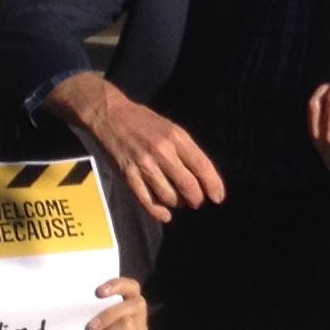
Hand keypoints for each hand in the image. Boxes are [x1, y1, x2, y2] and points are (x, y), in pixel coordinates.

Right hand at [47, 71, 225, 220]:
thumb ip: (187, 150)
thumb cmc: (146, 122)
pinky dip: (158, 212)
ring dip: (178, 204)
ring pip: (168, 196)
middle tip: (197, 201)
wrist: (111, 115)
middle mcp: (162, 151)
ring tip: (179, 201)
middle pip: (187, 185)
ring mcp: (144, 164)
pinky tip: (165, 215)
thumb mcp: (172, 129)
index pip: (201, 165)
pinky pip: (146, 200)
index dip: (213, 185)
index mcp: (176, 137)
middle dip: (196, 199)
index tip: (218, 197)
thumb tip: (203, 176)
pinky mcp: (128, 174)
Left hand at [83, 276, 149, 329]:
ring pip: (126, 326)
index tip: (99, 292)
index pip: (133, 289)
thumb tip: (79, 296)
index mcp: (129, 314)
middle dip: (109, 314)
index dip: (119, 285)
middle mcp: (140, 327)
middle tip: (90, 328)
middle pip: (136, 305)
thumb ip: (93, 311)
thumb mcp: (89, 326)